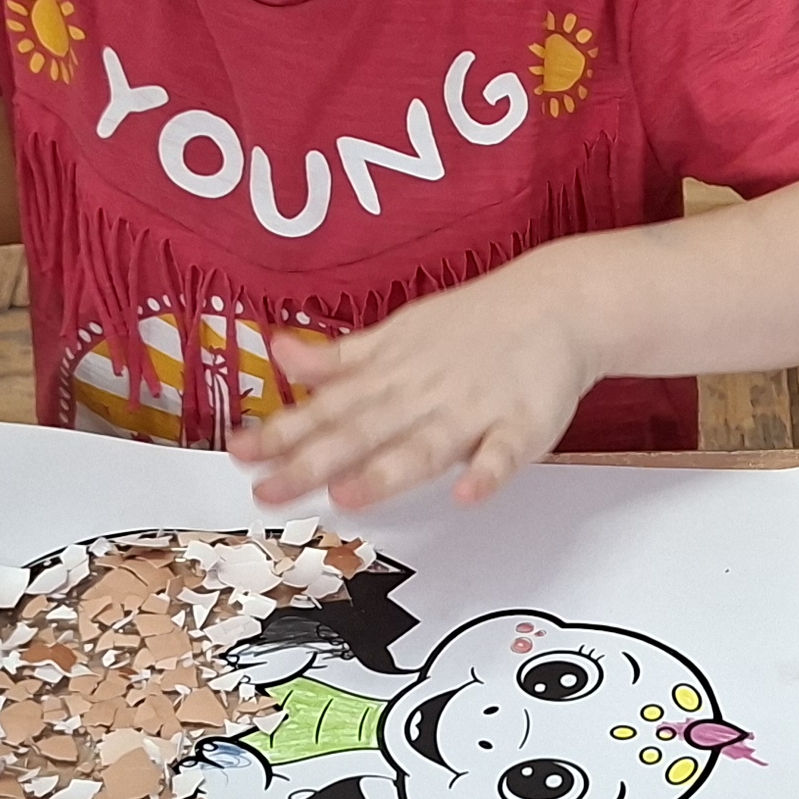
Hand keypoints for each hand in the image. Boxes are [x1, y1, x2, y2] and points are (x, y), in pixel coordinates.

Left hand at [232, 263, 596, 510]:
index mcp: (391, 375)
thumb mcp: (397, 333)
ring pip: (425, 445)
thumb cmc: (474, 325)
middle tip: (269, 492)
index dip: (282, 432)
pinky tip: (469, 493)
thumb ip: (340, 357)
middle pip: (362, 431)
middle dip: (312, 463)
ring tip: (351, 495)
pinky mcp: (522, 422)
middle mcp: (423, 393)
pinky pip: (504, 451)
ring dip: (389, 471)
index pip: (327, 408)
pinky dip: (488, 472)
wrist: (557, 302)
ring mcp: (472, 409)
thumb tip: (280, 353)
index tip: (241, 454)